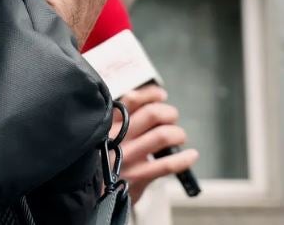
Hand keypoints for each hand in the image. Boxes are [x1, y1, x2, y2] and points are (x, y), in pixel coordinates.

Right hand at [112, 85, 198, 204]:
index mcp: (109, 123)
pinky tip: (191, 156)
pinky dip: (184, 159)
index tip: (161, 95)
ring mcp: (127, 156)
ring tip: (178, 138)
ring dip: (177, 134)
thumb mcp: (106, 133)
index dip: (150, 94)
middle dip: (169, 114)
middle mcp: (117, 137)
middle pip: (152, 114)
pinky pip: (167, 165)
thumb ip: (122, 116)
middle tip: (172, 119)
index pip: (131, 100)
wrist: (95, 191)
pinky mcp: (136, 176)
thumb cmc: (106, 158)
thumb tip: (148, 97)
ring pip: (162, 136)